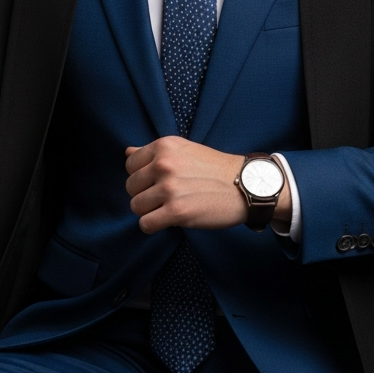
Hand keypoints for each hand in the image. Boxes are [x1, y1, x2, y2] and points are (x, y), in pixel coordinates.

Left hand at [125, 137, 290, 232]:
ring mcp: (169, 188)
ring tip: (168, 208)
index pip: (130, 164)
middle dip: (145, 194)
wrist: (245, 185)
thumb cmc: (215, 168)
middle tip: (165, 197)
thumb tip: (127, 151)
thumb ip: (155, 152)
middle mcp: (164, 164)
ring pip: (136, 206)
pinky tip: (168, 221)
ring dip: (149, 211)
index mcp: (164, 146)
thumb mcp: (184, 149)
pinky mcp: (177, 212)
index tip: (158, 181)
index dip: (142, 176)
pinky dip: (153, 226)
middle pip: (130, 187)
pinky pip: (146, 224)